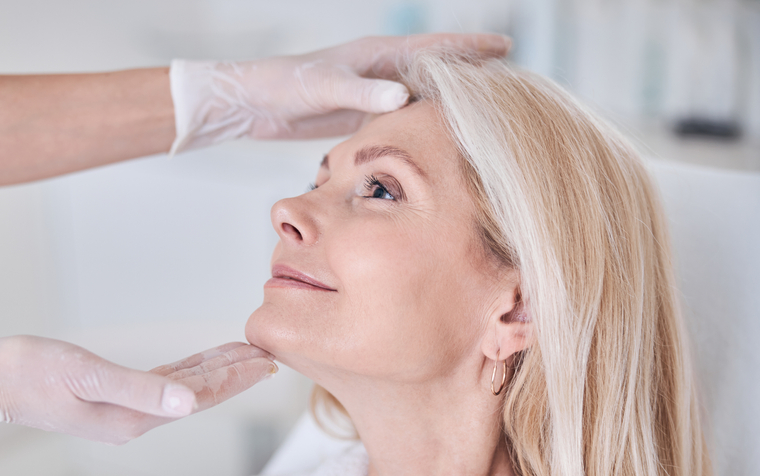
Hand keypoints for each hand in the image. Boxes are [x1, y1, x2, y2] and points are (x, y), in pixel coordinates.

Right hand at [0, 336, 275, 470]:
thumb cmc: (27, 374)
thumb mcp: (86, 375)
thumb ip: (140, 390)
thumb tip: (190, 404)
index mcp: (133, 418)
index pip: (199, 398)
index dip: (235, 378)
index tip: (267, 361)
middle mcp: (133, 419)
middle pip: (197, 394)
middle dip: (234, 374)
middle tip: (269, 354)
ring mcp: (120, 410)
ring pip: (182, 388)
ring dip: (213, 370)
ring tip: (243, 354)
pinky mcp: (108, 396)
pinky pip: (160, 383)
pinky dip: (185, 370)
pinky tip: (196, 361)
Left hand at [169, 33, 510, 151]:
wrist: (254, 102)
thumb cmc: (285, 87)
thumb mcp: (325, 89)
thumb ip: (362, 94)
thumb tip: (404, 96)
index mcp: (376, 56)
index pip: (434, 49)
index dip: (470, 49)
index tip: (506, 48)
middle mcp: (379, 71)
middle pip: (435, 70)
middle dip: (470, 73)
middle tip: (511, 82)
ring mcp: (371, 92)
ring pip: (421, 95)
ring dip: (449, 101)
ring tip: (483, 113)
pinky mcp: (360, 115)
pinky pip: (401, 117)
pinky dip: (422, 122)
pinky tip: (436, 137)